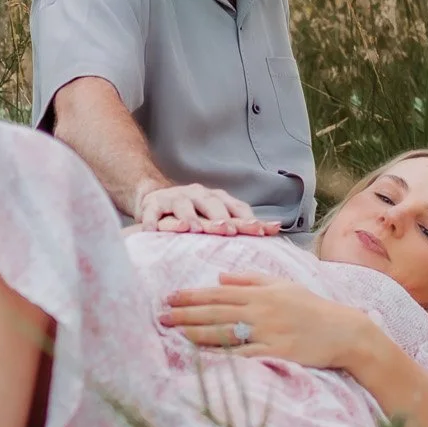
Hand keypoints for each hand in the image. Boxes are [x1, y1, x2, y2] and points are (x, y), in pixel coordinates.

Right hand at [134, 183, 280, 234]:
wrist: (154, 197)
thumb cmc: (193, 212)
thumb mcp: (217, 214)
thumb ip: (242, 222)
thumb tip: (276, 228)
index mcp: (215, 198)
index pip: (235, 208)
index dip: (247, 219)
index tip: (260, 231)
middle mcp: (197, 195)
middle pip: (210, 204)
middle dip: (219, 217)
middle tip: (228, 231)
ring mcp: (174, 199)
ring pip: (182, 207)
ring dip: (189, 217)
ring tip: (193, 229)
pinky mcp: (152, 206)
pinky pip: (151, 214)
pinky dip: (151, 222)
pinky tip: (153, 232)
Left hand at [163, 275, 380, 372]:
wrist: (344, 331)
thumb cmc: (312, 307)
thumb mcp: (283, 285)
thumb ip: (250, 279)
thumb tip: (220, 275)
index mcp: (261, 293)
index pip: (219, 293)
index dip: (193, 295)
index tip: (170, 297)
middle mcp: (261, 311)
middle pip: (217, 311)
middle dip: (187, 314)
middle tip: (162, 317)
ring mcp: (268, 332)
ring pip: (226, 331)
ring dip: (198, 332)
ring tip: (176, 334)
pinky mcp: (277, 353)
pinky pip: (246, 355)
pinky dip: (225, 356)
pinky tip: (206, 358)